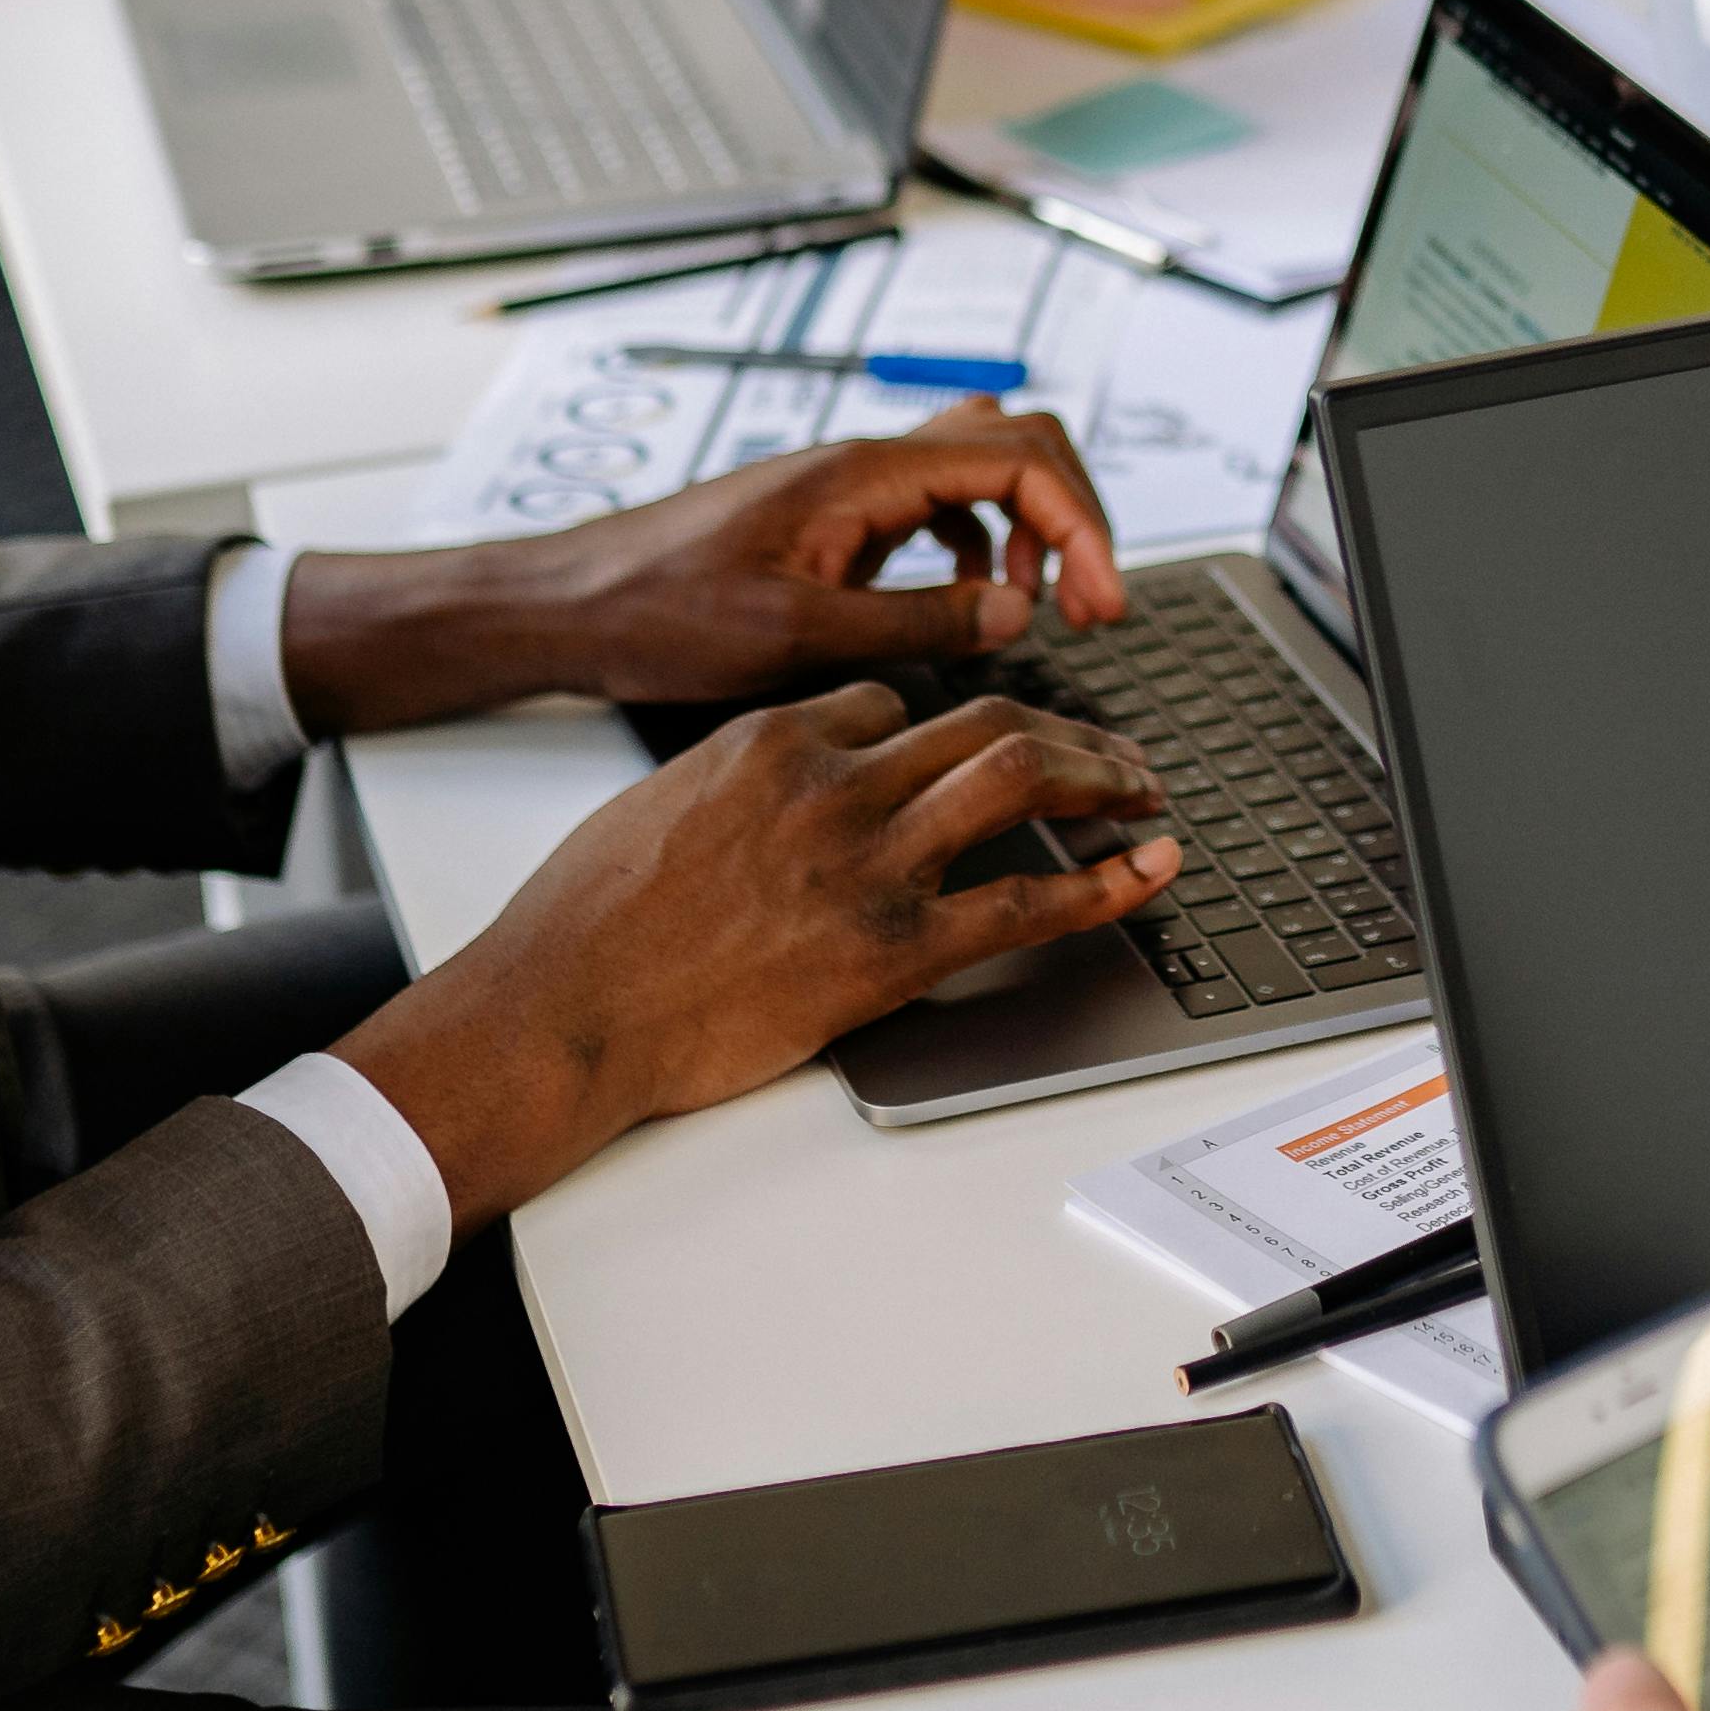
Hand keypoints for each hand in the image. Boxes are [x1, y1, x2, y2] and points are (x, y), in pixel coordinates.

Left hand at [276, 403, 1131, 735]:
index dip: (1082, 527)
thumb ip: (916, 619)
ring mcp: (851, 486)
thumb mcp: (795, 633)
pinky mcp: (834, 518)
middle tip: (1092, 602)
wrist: (571, 604)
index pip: (1019, 460)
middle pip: (1017, 444)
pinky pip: (936, 507)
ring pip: (980, 469)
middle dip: (1074, 517)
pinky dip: (977, 549)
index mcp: (862, 474)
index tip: (1102, 603)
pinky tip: (965, 606)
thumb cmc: (656, 611)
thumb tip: (1016, 610)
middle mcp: (864, 463)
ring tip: (1037, 609)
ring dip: (1029, 530)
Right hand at [333, 679, 1178, 1225]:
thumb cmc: (587, 921)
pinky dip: (1103, 883)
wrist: (563, 1009)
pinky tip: (1146, 872)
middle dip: (1063, 729)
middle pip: (984, 719)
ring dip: (1100, 777)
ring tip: (1144, 790)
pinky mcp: (889, 951)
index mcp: (773, 738)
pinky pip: (1024, 903)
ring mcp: (867, 863)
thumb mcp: (662, 802)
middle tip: (1112, 752)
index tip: (978, 750)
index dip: (945, 723)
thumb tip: (781, 790)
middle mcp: (833, 782)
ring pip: (1018, 776)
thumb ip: (739, 782)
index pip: (895, 701)